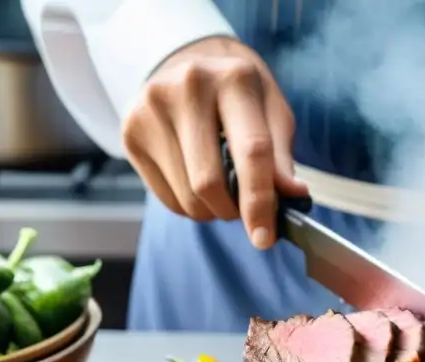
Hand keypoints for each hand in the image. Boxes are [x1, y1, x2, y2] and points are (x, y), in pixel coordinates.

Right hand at [122, 36, 308, 248]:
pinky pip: (166, 197)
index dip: (259, 202)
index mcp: (234, 80)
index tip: (264, 238)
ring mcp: (151, 109)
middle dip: (231, 211)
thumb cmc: (239, 93)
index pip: (251, 153)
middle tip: (243, 209)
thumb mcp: (272, 111)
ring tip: (220, 189)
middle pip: (209, 182)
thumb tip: (293, 197)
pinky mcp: (131, 131)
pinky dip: (189, 206)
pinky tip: (194, 181)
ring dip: (210, 211)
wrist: (189, 60)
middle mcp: (187, 88)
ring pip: (186, 196)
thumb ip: (282, 157)